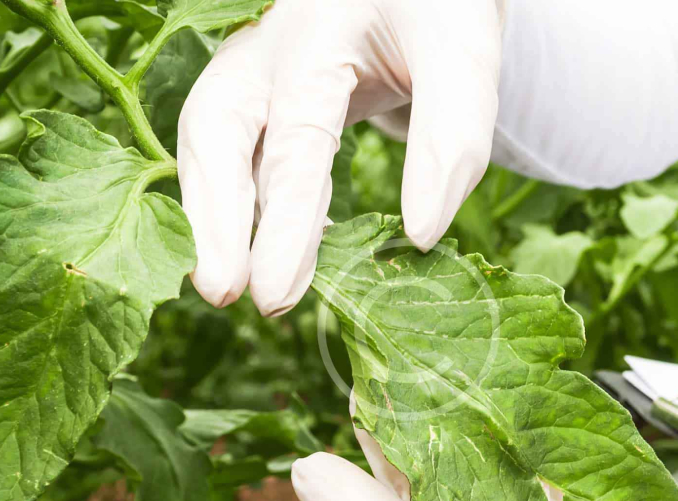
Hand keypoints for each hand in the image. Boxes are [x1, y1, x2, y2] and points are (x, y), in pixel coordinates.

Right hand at [177, 0, 502, 315]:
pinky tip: (274, 249)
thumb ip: (450, 139)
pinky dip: (243, 201)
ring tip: (228, 288)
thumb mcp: (465, 54)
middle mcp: (268, 50)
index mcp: (317, 38)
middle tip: (223, 295)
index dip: (284, 223)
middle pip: (215, 132)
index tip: (275, 293)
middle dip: (213, 220)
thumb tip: (420, 236)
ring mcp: (256, 68)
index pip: (294, 139)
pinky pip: (239, 149)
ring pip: (212, 143)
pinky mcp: (264, 92)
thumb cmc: (441, 7)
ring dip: (214, 217)